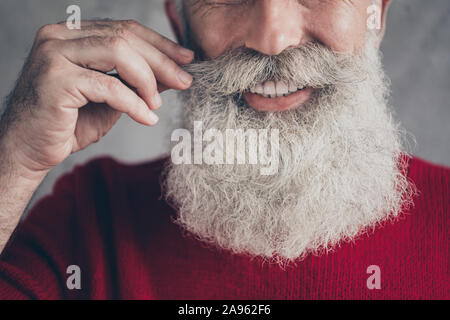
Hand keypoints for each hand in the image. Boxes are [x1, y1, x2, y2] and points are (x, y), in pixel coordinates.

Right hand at [0, 19, 193, 174]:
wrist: (29, 150)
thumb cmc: (68, 124)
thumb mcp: (109, 98)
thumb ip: (133, 81)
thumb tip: (170, 74)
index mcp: (71, 34)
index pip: (124, 29)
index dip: (159, 43)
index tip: (185, 59)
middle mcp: (59, 36)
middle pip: (124, 37)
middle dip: (161, 60)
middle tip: (184, 80)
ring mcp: (54, 54)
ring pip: (118, 52)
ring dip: (147, 79)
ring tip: (157, 104)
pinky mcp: (56, 79)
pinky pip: (109, 86)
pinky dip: (134, 103)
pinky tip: (146, 118)